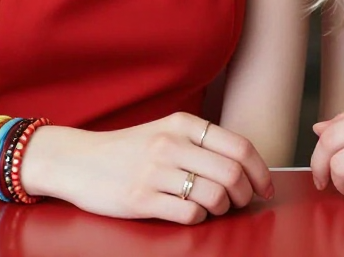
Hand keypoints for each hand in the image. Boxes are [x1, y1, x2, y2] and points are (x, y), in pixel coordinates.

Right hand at [22, 112, 273, 222]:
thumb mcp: (165, 132)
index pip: (239, 146)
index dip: (260, 171)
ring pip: (213, 196)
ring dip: (222, 209)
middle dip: (245, 194)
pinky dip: (199, 219)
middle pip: (232, 173)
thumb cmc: (128, 149)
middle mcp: (172, 144)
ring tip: (215, 209)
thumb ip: (200, 143)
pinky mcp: (141, 199)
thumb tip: (243, 165)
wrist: (78, 160)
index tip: (265, 187)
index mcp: (183, 124)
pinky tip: (191, 214)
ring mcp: (156, 171)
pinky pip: (189, 214)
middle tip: (241, 203)